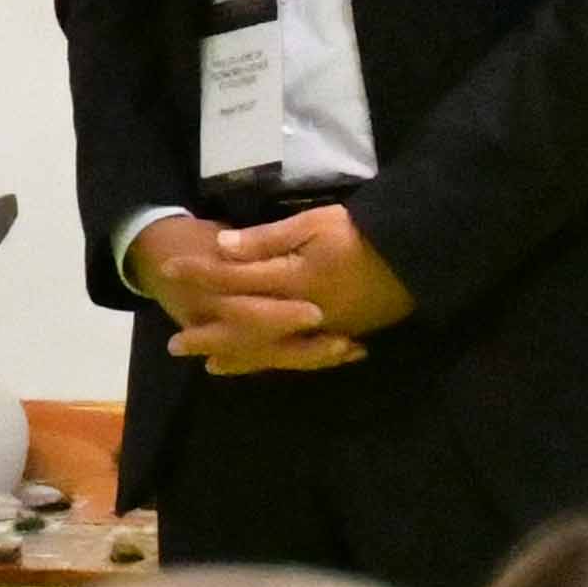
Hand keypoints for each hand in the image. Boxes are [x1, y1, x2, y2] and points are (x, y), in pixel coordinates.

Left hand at [134, 206, 413, 375]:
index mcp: (291, 278)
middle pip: (242, 327)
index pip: (233, 279)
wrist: (417, 258)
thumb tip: (223, 247)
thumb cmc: (362, 233)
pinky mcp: (334, 337)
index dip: (200, 275)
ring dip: (235, 356)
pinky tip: (255, 364)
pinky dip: (269, 362)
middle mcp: (299, 312)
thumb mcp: (315, 222)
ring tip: (207, 364)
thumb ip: (268, 238)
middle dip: (208, 335)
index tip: (170, 270)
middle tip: (173, 346)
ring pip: (267, 350)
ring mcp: (318, 330)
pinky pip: (294, 357)